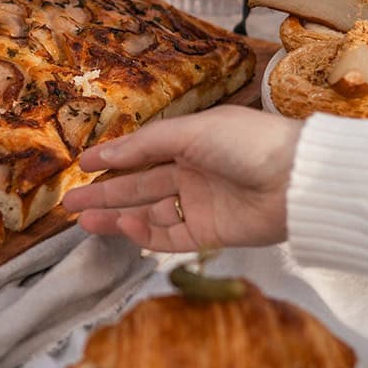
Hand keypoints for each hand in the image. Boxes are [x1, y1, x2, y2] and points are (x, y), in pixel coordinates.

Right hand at [63, 106, 302, 251]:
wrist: (298, 181)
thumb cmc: (248, 143)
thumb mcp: (191, 131)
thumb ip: (145, 144)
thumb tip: (105, 154)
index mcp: (190, 142)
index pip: (142, 153)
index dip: (111, 159)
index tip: (81, 166)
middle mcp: (192, 173)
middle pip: (139, 186)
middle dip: (104, 194)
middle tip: (70, 203)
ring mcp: (200, 205)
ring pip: (149, 213)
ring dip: (117, 216)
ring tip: (84, 221)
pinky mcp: (210, 234)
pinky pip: (169, 236)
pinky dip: (145, 234)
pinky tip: (124, 227)